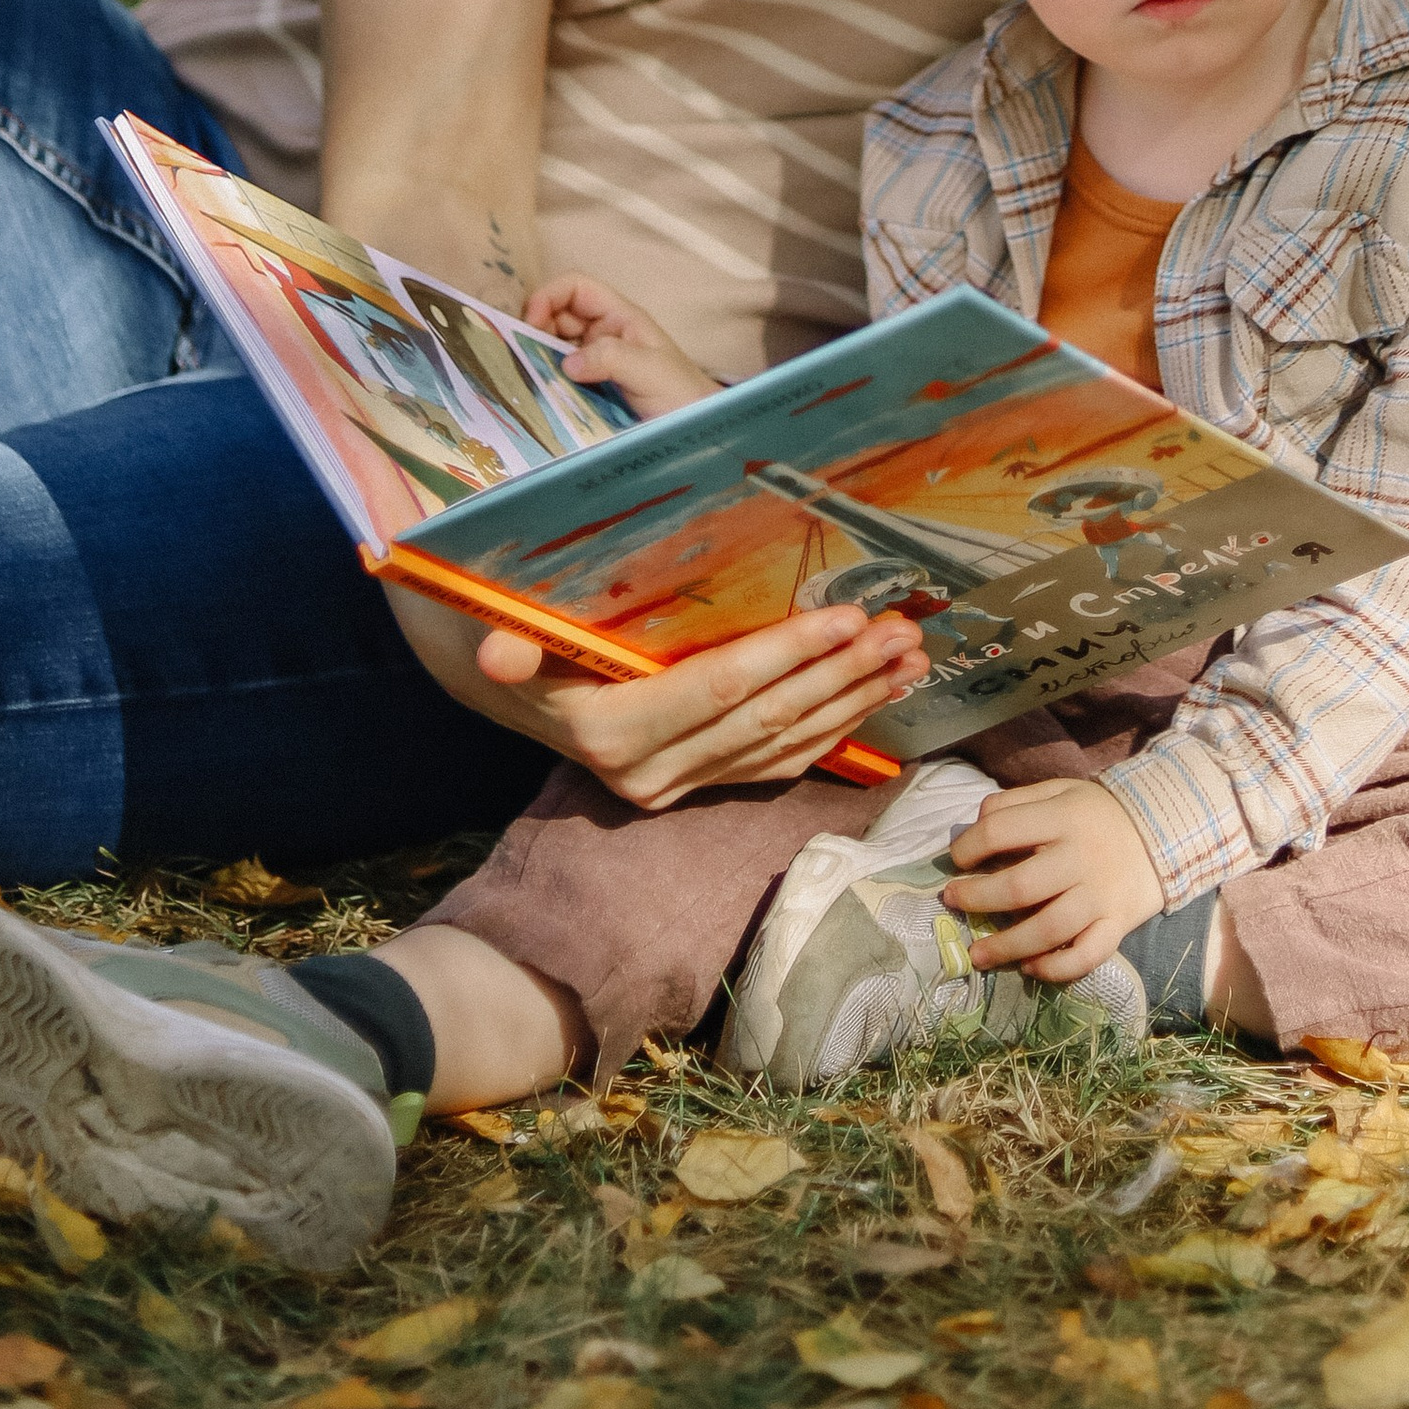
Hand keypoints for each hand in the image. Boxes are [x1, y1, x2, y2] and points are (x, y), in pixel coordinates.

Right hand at [459, 604, 930, 807]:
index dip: (786, 654)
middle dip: (840, 676)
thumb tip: (499, 653)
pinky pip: (773, 766)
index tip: (851, 618)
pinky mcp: (693, 790)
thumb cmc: (512, 636)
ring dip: (851, 703)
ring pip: (780, 747)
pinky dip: (829, 733)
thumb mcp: (498, 630)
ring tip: (910, 659)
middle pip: (764, 721)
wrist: (508, 693)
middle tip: (905, 633)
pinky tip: (871, 698)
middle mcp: (645, 772)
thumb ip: (509, 648)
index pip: (718, 690)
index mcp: (608, 730)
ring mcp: (672, 788)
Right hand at [524, 272, 715, 419]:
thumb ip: (612, 358)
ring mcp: (595, 363)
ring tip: (523, 378)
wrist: (698, 433)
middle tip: (520, 358)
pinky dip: (544, 382)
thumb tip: (566, 362)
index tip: (530, 323)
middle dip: (535, 330)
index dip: (549, 296)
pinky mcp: (589, 390)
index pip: (576, 288)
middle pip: (557, 317)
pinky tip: (536, 396)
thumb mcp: (651, 370)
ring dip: (536, 359)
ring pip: (554, 349)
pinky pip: (559, 378)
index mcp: (620, 317)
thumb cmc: (683, 394)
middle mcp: (603, 335)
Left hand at [942, 777, 1164, 980]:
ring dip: (1006, 946)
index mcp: (1063, 817)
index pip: (1002, 830)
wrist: (1163, 833)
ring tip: (977, 955)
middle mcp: (1080, 859)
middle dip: (977, 899)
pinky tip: (1030, 968)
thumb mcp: (1059, 791)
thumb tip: (975, 825)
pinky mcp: (1117, 925)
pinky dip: (1056, 968)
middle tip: (952, 903)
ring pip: (1048, 929)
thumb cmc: (1096, 814)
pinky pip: (1085, 955)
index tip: (957, 859)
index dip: (970, 846)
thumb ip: (1015, 802)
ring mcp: (1100, 896)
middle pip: (1020, 887)